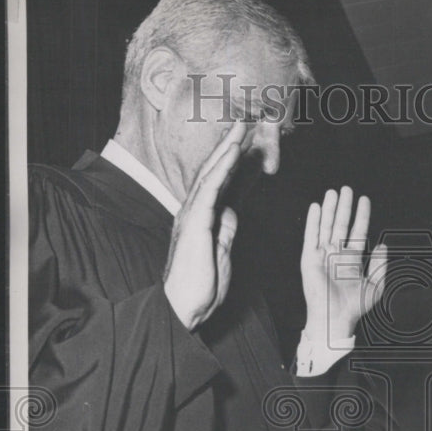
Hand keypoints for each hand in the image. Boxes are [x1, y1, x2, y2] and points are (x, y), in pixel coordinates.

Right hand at [163, 121, 245, 329]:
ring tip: (241, 127)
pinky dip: (222, 168)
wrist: (184, 307)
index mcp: (202, 219)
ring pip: (211, 174)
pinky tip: (232, 152)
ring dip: (227, 149)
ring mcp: (192, 216)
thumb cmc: (200, 286)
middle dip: (229, 146)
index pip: (220, 184)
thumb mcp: (221, 252)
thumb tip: (233, 212)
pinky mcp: (194, 223)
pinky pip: (210, 190)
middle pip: (214, 172)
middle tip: (245, 123)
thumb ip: (225, 230)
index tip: (247, 144)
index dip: (233, 163)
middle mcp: (194, 212)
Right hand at [301, 186, 386, 341]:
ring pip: (326, 227)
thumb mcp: (375, 285)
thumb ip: (380, 265)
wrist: (335, 317)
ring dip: (329, 209)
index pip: (357, 232)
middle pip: (340, 225)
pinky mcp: (310, 259)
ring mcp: (322, 256)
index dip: (361, 216)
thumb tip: (382, 245)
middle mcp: (336, 255)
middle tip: (346, 189)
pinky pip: (311, 236)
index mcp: (351, 260)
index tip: (364, 200)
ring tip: (332, 192)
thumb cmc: (354, 306)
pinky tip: (316, 207)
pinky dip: (313, 222)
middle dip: (344, 207)